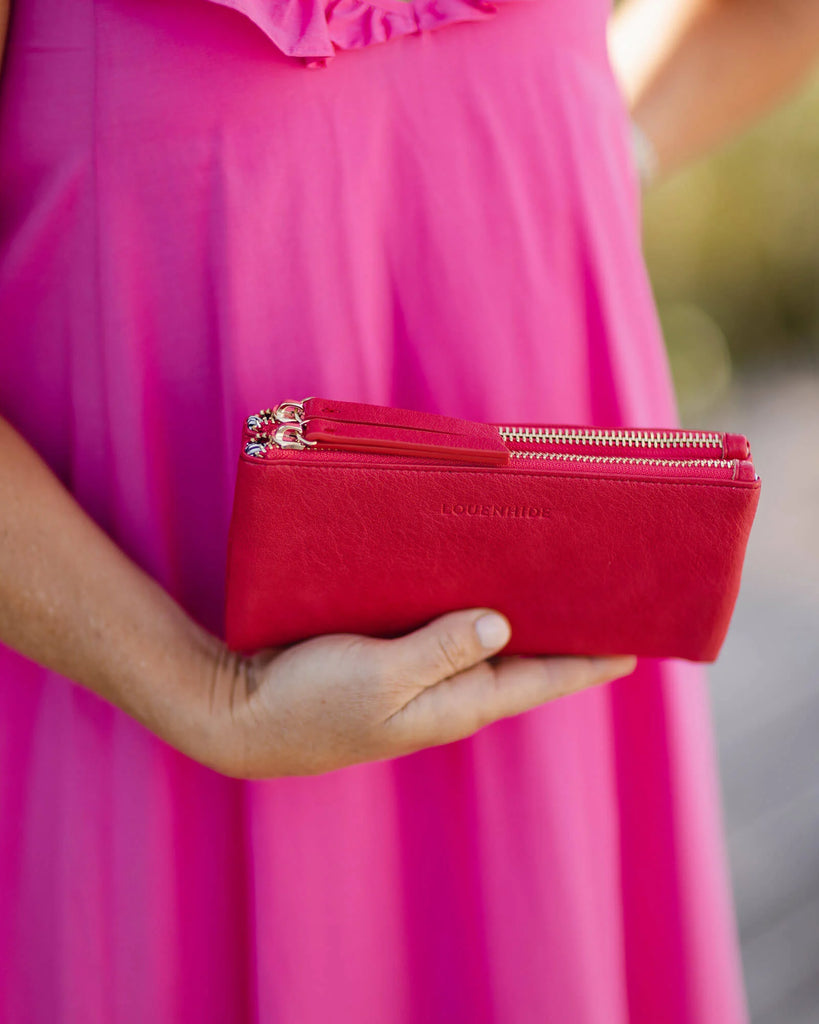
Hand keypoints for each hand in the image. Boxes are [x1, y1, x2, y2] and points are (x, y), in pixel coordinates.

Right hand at [195, 609, 636, 778]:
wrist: (240, 713)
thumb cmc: (309, 704)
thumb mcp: (380, 679)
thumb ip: (441, 649)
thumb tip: (503, 622)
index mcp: (457, 701)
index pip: (539, 679)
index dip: (588, 661)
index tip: (635, 642)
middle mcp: (447, 689)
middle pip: (518, 656)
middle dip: (559, 629)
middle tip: (599, 589)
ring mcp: (417, 673)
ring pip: (481, 637)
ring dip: (514, 611)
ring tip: (547, 572)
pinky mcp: (389, 652)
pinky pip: (442, 625)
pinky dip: (464, 603)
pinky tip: (470, 572)